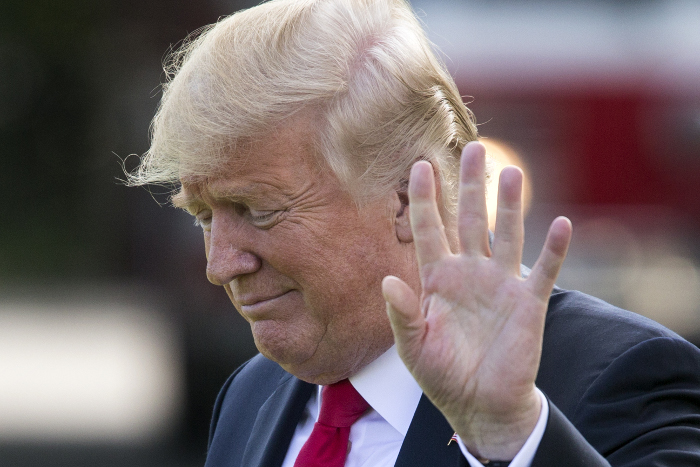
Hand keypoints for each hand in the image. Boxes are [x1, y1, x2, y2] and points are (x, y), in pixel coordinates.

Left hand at [382, 141, 571, 459]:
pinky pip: (544, 270)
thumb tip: (387, 280)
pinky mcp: (528, 302)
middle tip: (474, 148)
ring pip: (506, 234)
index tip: (417, 166)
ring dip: (509, 206)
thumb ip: (402, 313)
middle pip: (469, 219)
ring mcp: (500, 283)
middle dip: (470, 185)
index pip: (429, 229)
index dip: (424, 199)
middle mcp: (469, 271)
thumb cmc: (442, 373)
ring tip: (512, 173)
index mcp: (437, 278)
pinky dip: (554, 249)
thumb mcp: (414, 346)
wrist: (480, 403)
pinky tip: (561, 223)